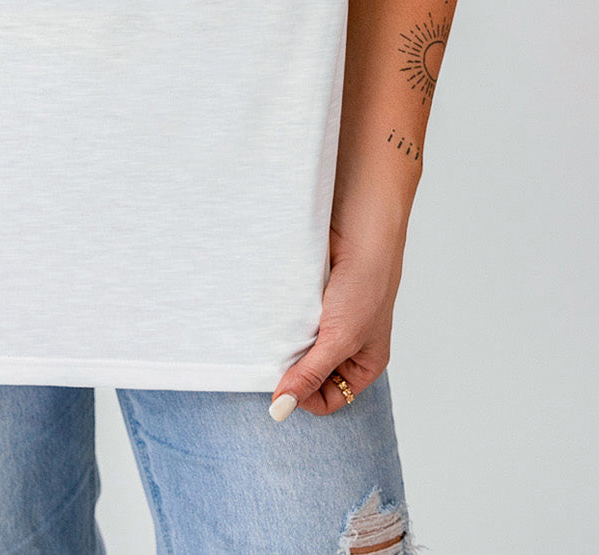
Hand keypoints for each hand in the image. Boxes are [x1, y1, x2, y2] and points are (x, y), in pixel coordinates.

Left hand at [269, 222, 404, 417]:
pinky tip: (273, 316)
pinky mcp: (309, 298)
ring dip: (284, 343)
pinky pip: (288, 320)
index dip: (305, 397)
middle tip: (276, 359)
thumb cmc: (365, 284)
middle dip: (292, 369)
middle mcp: (346, 345)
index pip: (329, 399)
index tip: (283, 386)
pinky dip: (279, 320)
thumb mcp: (340, 339)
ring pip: (296, 347)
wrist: (358, 227)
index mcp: (364, 362)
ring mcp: (326, 320)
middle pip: (309, 374)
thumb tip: (281, 410)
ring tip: (276, 334)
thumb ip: (310, 374)